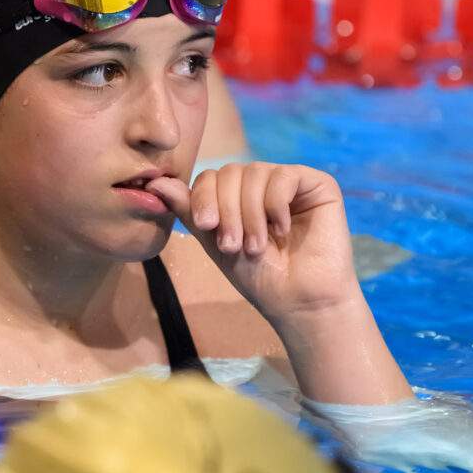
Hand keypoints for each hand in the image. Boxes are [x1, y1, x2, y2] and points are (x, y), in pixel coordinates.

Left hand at [147, 162, 359, 325]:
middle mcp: (264, 184)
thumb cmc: (260, 277)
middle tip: (232, 245)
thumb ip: (190, 212)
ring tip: (256, 246)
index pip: (212, 176)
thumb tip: (155, 183)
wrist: (299, 302)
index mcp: (238, 196)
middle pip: (231, 171)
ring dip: (250, 213)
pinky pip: (285, 176)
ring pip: (256, 172)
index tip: (206, 226)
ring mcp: (290, 183)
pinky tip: (281, 229)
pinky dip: (276, 203)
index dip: (204, 197)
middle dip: (227, 209)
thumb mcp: (215, 244)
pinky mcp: (317, 185)